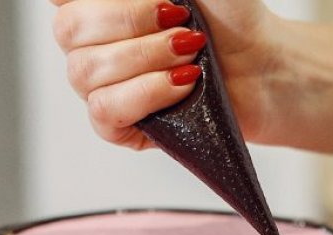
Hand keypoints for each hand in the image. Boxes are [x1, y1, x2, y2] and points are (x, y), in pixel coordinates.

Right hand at [50, 0, 277, 149]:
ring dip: (147, 57)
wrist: (263, 63)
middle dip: (130, 22)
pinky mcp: (119, 124)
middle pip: (69, 28)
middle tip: (181, 21)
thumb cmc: (230, 15)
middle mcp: (92, 40)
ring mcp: (102, 84)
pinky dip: (147, 93)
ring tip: (190, 54)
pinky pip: (105, 110)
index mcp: (100, 1)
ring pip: (85, 71)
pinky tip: (182, 84)